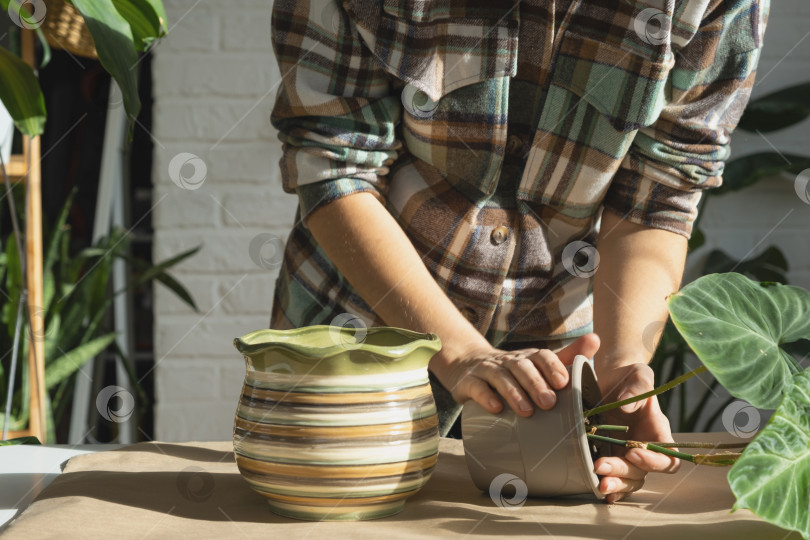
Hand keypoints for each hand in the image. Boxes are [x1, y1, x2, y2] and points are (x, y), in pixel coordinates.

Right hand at [435, 333, 600, 415]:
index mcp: (526, 357)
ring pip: (500, 378)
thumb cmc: (512, 371)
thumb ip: (567, 356)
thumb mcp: (537, 363)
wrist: (466, 366)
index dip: (552, 367)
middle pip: (522, 367)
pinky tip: (496, 408)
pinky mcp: (467, 383)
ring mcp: (486, 370)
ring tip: (527, 411)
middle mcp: (507, 361)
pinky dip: (486, 397)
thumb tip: (596, 338)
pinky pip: (476, 388)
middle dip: (536, 384)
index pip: (541, 356)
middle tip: (549, 403)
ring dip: (514, 393)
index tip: (563, 382)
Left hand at [592, 363, 679, 502]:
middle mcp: (644, 447)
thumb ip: (637, 388)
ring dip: (615, 485)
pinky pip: (613, 477)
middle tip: (600, 466)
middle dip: (623, 473)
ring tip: (598, 485)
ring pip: (629, 480)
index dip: (653, 461)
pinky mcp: (608, 454)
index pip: (668, 456)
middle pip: (642, 473)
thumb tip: (626, 405)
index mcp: (657, 431)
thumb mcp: (638, 374)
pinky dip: (608, 487)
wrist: (610, 379)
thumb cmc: (629, 377)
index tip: (632, 452)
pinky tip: (595, 490)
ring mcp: (626, 454)